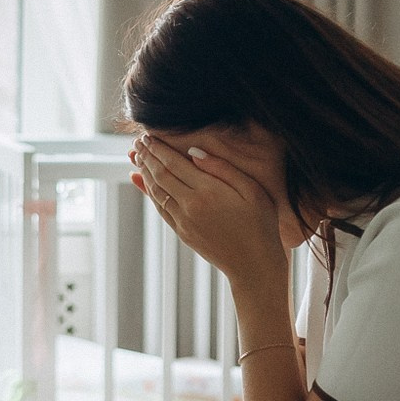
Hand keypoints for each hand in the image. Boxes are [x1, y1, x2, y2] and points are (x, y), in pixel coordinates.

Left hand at [129, 134, 288, 289]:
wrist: (254, 265)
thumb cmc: (261, 224)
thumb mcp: (252, 190)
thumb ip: (222, 168)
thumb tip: (193, 151)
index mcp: (208, 192)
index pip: (174, 163)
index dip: (159, 148)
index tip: (148, 135)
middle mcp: (190, 206)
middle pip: (160, 175)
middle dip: (147, 156)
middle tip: (138, 141)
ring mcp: (183, 222)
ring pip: (156, 191)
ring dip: (145, 172)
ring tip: (138, 156)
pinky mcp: (182, 233)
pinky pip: (160, 207)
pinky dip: (148, 191)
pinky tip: (142, 181)